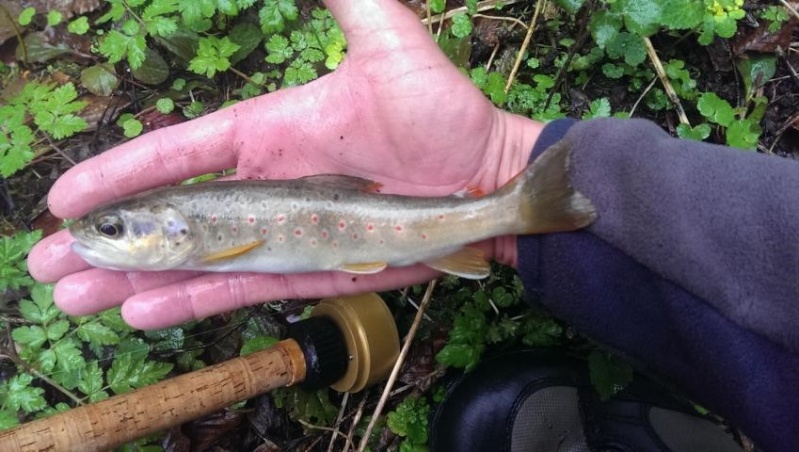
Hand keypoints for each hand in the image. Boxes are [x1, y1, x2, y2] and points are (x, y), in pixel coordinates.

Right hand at [28, 0, 542, 328]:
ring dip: (133, 282)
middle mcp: (266, 187)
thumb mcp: (389, 44)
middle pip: (172, 218)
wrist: (484, 180)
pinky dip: (194, 303)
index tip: (67, 196)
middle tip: (48, 263)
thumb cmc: (443, 116)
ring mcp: (285, 233)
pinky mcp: (311, 271)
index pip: (179, 154)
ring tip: (74, 297)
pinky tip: (142, 313)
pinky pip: (242, 290)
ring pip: (196, 264)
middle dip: (110, 242)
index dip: (122, 174)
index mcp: (269, 134)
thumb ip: (346, 0)